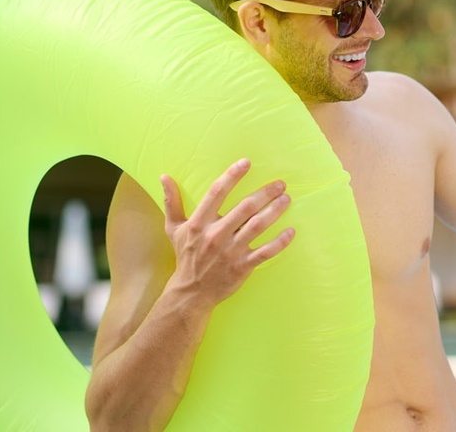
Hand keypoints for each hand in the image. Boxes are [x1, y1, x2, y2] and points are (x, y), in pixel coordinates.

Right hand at [160, 160, 294, 307]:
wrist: (191, 292)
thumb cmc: (186, 256)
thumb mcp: (174, 228)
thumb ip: (171, 202)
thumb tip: (164, 176)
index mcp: (199, 223)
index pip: (216, 193)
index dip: (232, 176)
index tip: (246, 162)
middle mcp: (215, 235)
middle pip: (244, 207)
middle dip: (265, 193)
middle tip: (280, 183)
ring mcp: (230, 251)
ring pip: (258, 226)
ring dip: (275, 211)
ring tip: (286, 199)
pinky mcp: (242, 267)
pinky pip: (265, 252)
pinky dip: (280, 242)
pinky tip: (291, 231)